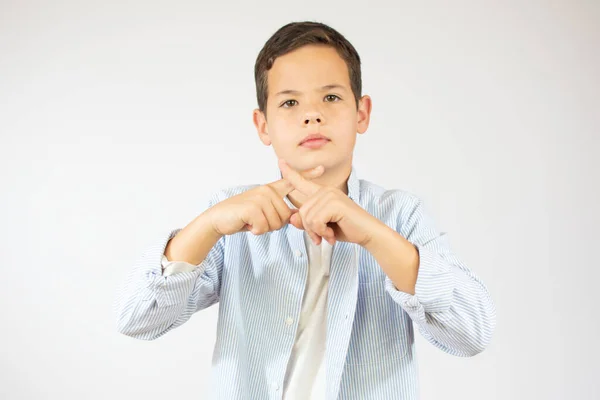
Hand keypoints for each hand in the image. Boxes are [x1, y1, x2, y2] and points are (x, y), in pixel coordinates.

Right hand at [205, 165, 324, 236]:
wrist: (218, 218)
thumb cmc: (242, 217)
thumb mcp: (263, 213)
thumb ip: (279, 213)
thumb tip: (295, 218)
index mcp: (271, 190)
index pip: (291, 181)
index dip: (307, 175)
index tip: (322, 168)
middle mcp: (267, 190)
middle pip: (286, 217)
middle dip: (273, 225)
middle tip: (257, 220)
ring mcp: (260, 197)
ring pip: (277, 223)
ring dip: (263, 228)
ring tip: (251, 221)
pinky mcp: (252, 206)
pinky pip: (264, 226)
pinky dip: (256, 230)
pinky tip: (247, 224)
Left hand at [279, 159, 379, 246]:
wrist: (368, 233)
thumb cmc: (347, 228)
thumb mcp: (322, 227)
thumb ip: (306, 222)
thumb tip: (292, 218)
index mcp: (322, 193)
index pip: (302, 181)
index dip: (290, 173)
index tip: (280, 161)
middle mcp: (326, 190)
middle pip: (302, 211)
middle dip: (310, 229)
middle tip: (321, 237)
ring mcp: (330, 195)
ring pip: (307, 217)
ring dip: (317, 232)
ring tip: (328, 236)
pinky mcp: (334, 203)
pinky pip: (316, 221)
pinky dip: (322, 232)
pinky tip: (331, 235)